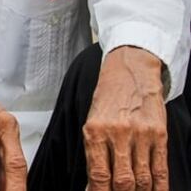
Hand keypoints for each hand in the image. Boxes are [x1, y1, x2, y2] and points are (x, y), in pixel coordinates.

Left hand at [84, 46, 167, 190]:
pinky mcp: (159, 135)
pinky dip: (159, 187)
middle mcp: (118, 133)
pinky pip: (161, 169)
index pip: (99, 175)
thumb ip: (93, 154)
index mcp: (95, 131)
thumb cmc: (107, 101)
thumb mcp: (91, 123)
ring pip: (143, 178)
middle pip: (122, 181)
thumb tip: (92, 186)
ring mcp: (141, 135)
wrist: (129, 73)